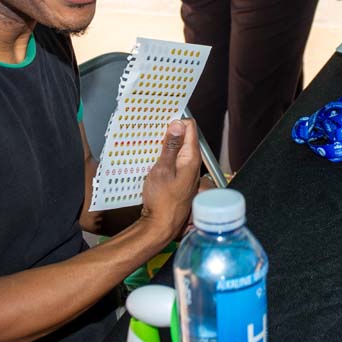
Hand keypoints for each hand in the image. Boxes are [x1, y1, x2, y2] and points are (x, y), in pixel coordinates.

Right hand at [140, 120, 200, 239]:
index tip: (163, 116)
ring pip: (177, 148)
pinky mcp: (178, 177)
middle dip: (170, 130)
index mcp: (191, 158)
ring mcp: (185, 170)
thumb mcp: (162, 169)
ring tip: (149, 140)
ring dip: (165, 143)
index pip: (190, 127)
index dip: (177, 119)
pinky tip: (151, 156)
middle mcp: (192, 163)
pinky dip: (163, 155)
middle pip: (183, 137)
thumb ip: (170, 147)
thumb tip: (178, 124)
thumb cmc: (163, 201)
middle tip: (153, 127)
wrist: (160, 225)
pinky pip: (173, 159)